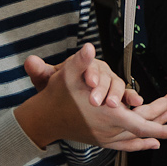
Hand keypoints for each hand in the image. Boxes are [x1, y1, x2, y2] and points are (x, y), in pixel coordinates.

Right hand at [16, 44, 166, 151]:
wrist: (42, 119)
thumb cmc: (57, 96)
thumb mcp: (67, 75)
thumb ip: (80, 61)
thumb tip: (88, 47)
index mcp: (108, 116)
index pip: (142, 126)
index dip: (162, 127)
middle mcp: (109, 130)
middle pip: (145, 126)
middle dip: (165, 115)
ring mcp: (106, 137)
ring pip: (138, 135)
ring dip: (157, 125)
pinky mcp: (102, 140)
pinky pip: (128, 144)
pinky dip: (142, 143)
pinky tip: (152, 143)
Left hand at [23, 52, 143, 108]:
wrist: (65, 97)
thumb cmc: (57, 86)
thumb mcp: (47, 79)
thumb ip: (40, 71)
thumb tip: (30, 61)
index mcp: (83, 64)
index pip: (89, 65)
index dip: (91, 73)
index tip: (89, 81)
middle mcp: (99, 71)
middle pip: (105, 77)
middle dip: (103, 89)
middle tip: (96, 100)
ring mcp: (110, 83)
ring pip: (117, 86)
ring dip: (118, 95)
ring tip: (114, 104)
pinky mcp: (117, 95)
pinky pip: (127, 95)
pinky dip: (132, 98)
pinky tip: (136, 103)